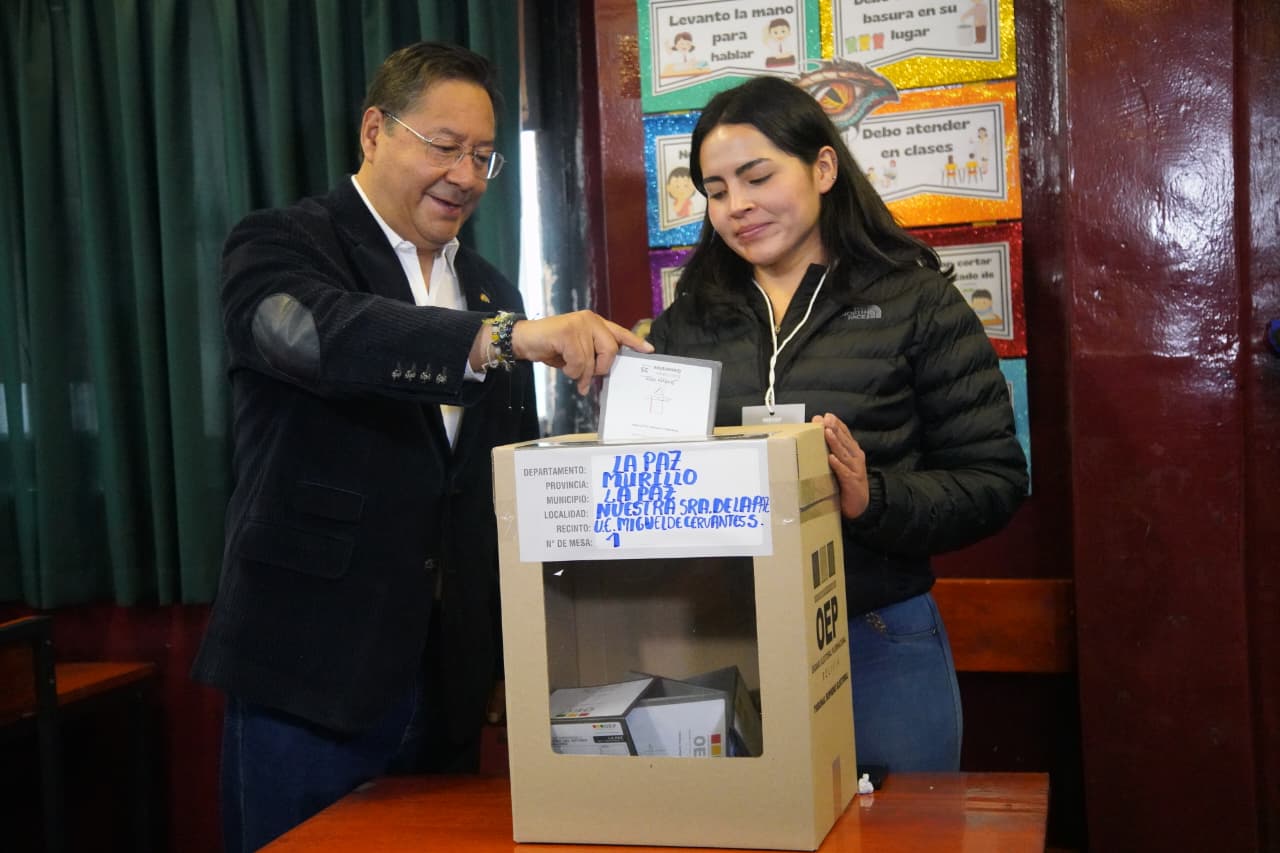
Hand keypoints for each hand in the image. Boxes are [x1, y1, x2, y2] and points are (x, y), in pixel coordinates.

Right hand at [512, 311, 652, 393]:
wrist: (524, 339)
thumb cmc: (551, 347)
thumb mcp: (576, 352)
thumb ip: (591, 357)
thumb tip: (602, 373)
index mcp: (594, 323)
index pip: (619, 332)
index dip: (634, 342)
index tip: (648, 350)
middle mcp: (590, 320)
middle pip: (610, 350)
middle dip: (600, 368)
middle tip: (587, 375)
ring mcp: (579, 324)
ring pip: (591, 360)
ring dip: (578, 372)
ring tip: (568, 369)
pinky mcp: (568, 331)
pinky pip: (578, 361)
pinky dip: (570, 370)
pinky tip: (560, 363)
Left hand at [813, 413, 870, 519]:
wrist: (859, 506)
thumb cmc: (846, 483)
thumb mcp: (840, 464)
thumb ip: (832, 450)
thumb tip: (818, 437)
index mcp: (853, 451)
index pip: (845, 434)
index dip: (836, 424)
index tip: (826, 416)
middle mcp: (856, 457)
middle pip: (844, 440)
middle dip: (834, 429)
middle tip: (824, 419)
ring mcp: (855, 469)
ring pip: (844, 453)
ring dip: (835, 443)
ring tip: (827, 433)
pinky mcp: (852, 482)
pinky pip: (844, 472)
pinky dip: (838, 465)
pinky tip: (831, 459)